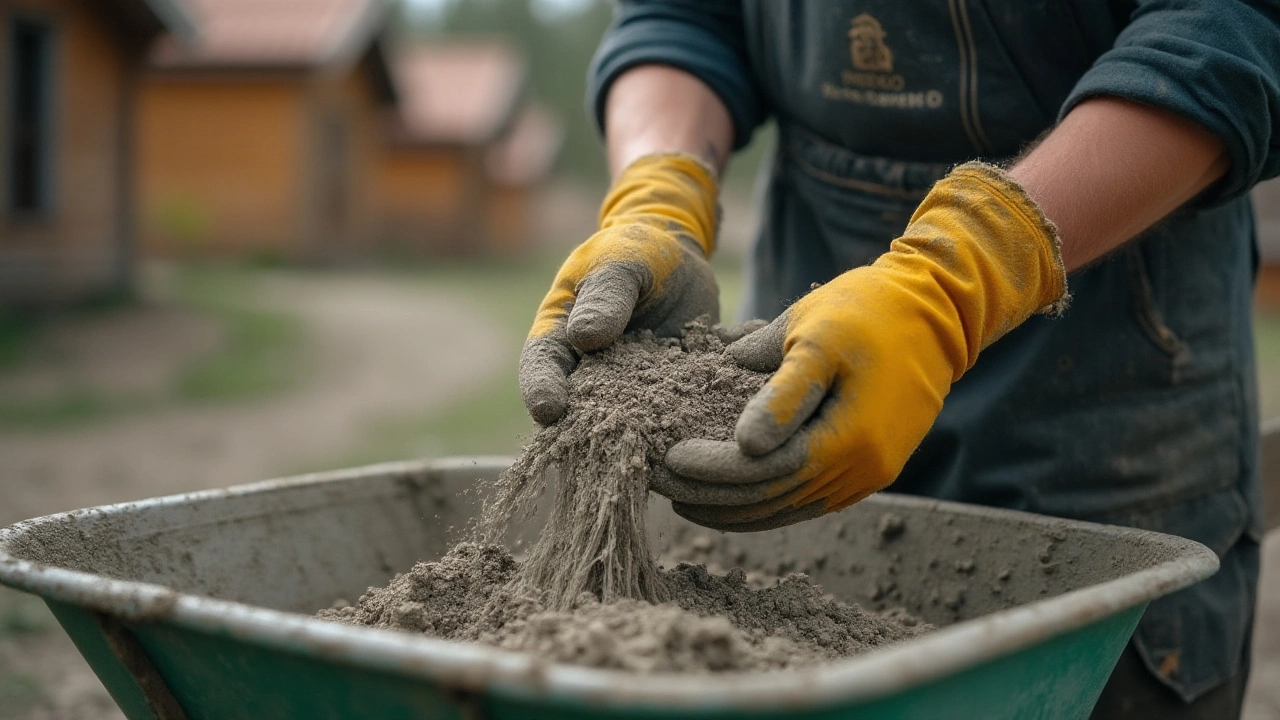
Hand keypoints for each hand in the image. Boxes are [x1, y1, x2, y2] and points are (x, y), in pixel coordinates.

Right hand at [519, 153, 719, 424]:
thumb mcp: (621, 264)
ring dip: (656, 436)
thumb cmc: (636, 250)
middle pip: (582, 411)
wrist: (679, 257)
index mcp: (561, 337)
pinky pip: (686, 409)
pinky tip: (736, 395)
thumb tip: (583, 337)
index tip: (549, 412)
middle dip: (595, 434)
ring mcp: (632, 392)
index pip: (542, 368)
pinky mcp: (671, 397)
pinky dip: (707, 408)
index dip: (540, 390)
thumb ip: (605, 298)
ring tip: (677, 442)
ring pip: (637, 424)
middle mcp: (591, 374)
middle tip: (611, 451)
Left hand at [652, 163, 1068, 530]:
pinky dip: (761, 500)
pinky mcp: (864, 470)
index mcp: (850, 437)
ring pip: (786, 508)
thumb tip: (744, 444)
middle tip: (656, 480)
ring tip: (680, 495)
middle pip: (772, 500)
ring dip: (731, 507)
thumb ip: (781, 392)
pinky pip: (803, 498)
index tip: (668, 456)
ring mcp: (866, 476)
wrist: (936, 310)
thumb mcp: (815, 335)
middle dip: (710, 495)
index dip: (714, 470)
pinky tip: (725, 493)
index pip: (767, 472)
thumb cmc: (868, 309)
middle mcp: (861, 471)